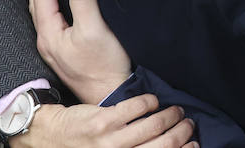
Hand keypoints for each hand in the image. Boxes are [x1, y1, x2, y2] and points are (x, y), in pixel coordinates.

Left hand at [10, 96, 195, 147]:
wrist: (51, 138)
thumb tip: (165, 143)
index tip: (194, 142)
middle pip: (164, 143)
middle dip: (182, 131)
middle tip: (188, 122)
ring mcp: (111, 140)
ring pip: (154, 124)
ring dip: (170, 115)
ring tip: (175, 110)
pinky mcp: (103, 120)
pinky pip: (137, 106)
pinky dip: (150, 101)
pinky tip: (152, 101)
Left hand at [28, 0, 131, 103]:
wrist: (109, 96)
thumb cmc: (103, 66)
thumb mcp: (94, 29)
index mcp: (49, 34)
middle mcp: (46, 41)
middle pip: (36, 4)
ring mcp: (53, 48)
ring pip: (41, 13)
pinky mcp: (64, 52)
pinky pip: (49, 20)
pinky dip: (48, 4)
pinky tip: (53, 2)